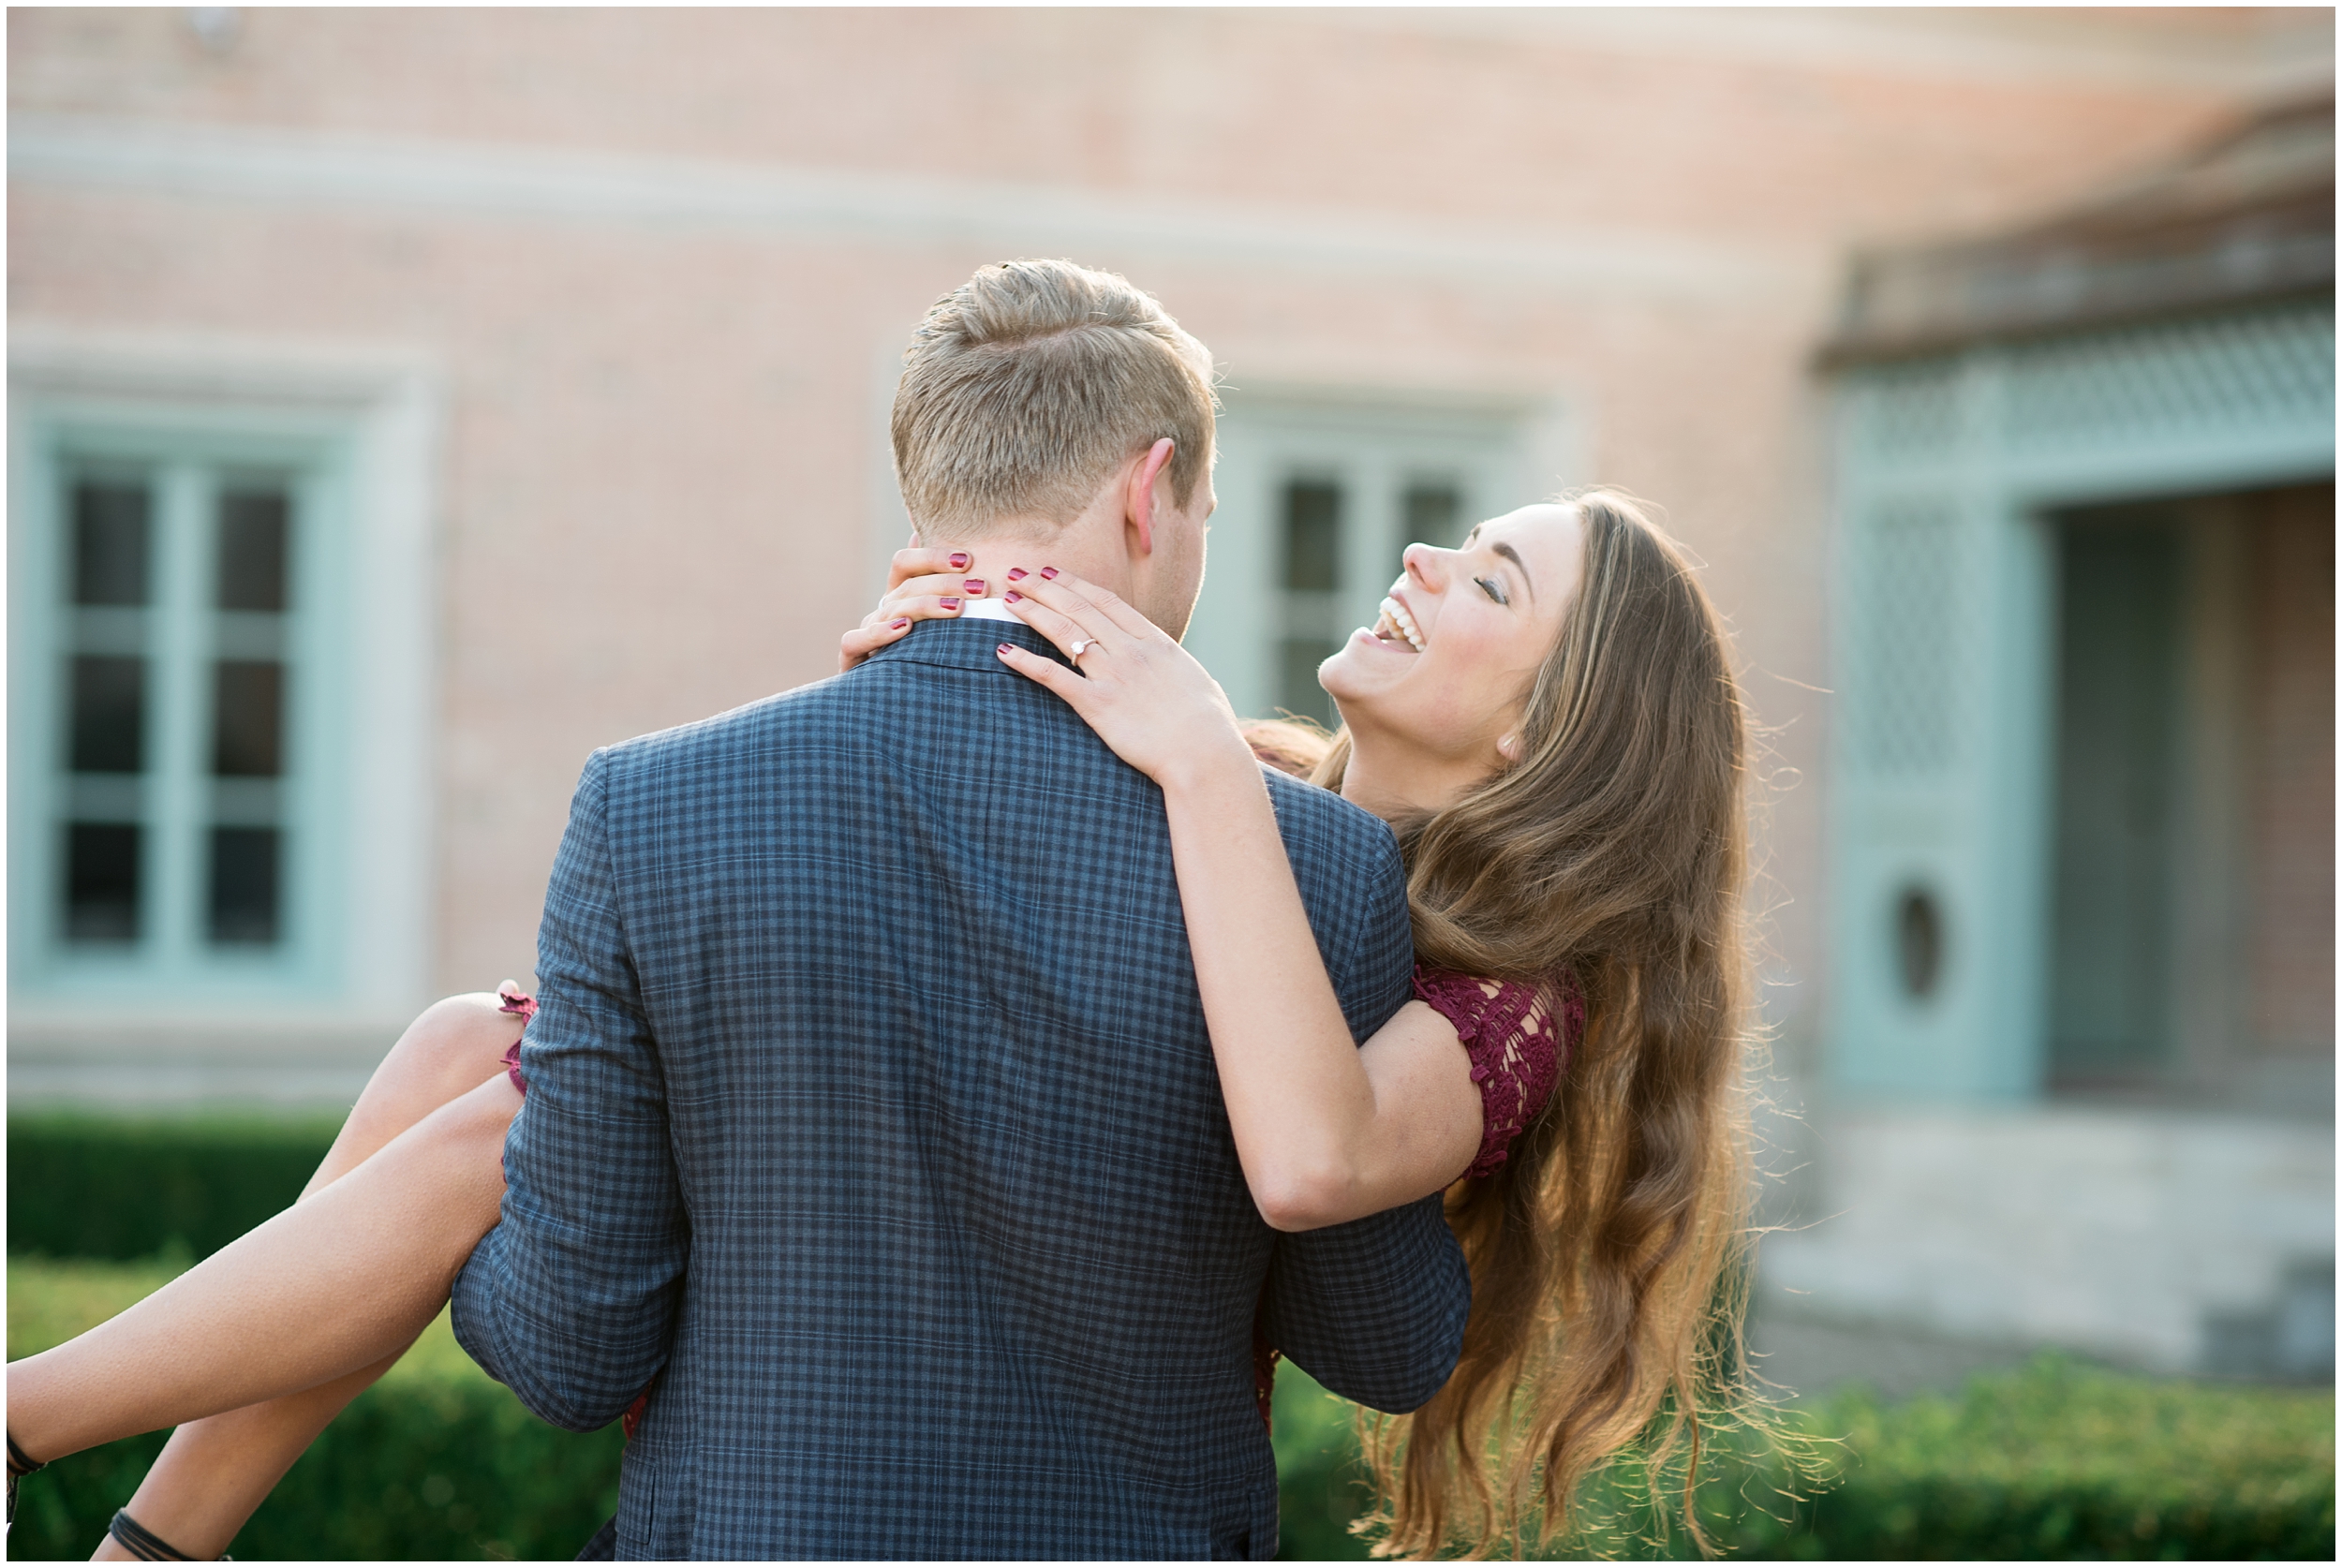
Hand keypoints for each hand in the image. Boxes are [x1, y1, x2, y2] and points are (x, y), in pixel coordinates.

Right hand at [837, 546, 988, 671]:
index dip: (933, 557)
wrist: (898, 709)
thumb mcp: (946, 631)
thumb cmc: (930, 663)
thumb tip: (963, 565)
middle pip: (906, 585)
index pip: (906, 563)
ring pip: (890, 610)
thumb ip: (955, 600)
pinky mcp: (851, 658)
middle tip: (979, 588)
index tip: (968, 560)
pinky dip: (880, 632)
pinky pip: (855, 640)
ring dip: (925, 606)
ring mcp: (865, 632)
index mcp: (900, 597)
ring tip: (957, 608)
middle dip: (945, 583)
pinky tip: (904, 627)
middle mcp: (882, 611)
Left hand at [993, 568, 1258, 791]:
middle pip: (1079, 608)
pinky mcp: (1098, 705)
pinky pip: (1054, 676)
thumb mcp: (1197, 682)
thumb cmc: (1210, 725)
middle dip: (1045, 588)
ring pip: (1063, 632)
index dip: (1075, 584)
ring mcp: (1114, 675)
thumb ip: (1175, 669)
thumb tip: (1175, 670)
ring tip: (1009, 600)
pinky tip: (1003, 651)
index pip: (1107, 602)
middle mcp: (1131, 651)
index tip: (1053, 573)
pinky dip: (1026, 661)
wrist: (1205, 753)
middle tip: (1019, 574)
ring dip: (1033, 612)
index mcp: (1155, 642)